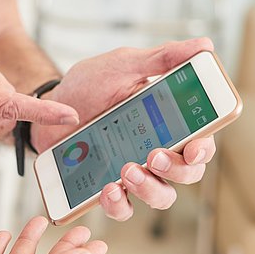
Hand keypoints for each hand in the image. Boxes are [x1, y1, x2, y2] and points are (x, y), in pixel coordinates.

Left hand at [31, 38, 216, 219]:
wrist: (49, 105)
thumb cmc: (90, 85)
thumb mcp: (124, 65)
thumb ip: (163, 58)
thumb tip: (204, 45)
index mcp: (169, 121)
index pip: (201, 140)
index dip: (204, 149)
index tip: (195, 149)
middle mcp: (158, 149)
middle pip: (188, 173)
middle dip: (177, 170)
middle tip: (153, 155)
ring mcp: (135, 172)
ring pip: (162, 196)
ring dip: (151, 189)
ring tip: (127, 170)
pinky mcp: (110, 188)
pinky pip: (124, 208)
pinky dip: (119, 204)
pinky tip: (108, 188)